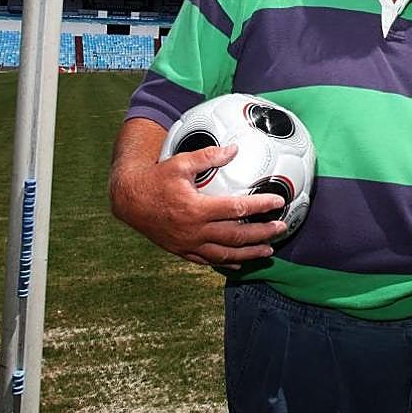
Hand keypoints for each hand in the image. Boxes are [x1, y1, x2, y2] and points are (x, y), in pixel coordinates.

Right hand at [110, 140, 287, 268]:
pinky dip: (226, 263)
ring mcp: (188, 244)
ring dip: (250, 253)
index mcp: (197, 209)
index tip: (278, 202)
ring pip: (226, 254)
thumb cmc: (155, 179)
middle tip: (282, 228)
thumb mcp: (180, 162)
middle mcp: (195, 231)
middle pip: (237, 236)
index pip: (237, 209)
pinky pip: (208, 261)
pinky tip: (239, 263)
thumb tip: (234, 149)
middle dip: (263, 234)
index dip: (260, 206)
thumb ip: (209, 156)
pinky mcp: (182, 251)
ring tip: (269, 251)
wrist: (129, 201)